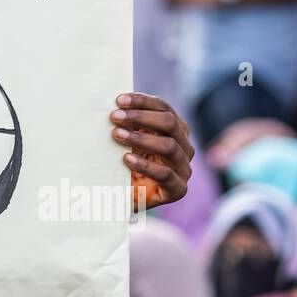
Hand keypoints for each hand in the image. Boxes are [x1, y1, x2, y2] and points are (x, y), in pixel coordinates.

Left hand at [110, 92, 194, 210]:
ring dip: (141, 138)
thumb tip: (113, 102)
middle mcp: (183, 146)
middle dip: (141, 117)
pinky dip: (145, 165)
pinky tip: (126, 159)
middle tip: (115, 117)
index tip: (119, 100)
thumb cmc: (123, 161)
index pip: (164, 107)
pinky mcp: (178, 189)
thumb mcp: (126, 138)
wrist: (122, 195)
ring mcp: (183, 168)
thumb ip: (125, 121)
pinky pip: (165, 174)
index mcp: (175, 129)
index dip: (142, 101)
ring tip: (117, 135)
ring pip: (169, 146)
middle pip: (170, 123)